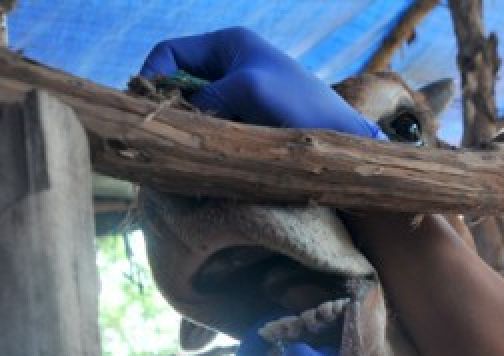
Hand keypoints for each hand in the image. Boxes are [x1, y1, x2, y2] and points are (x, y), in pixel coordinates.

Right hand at [140, 26, 385, 137]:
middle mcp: (230, 64)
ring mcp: (238, 92)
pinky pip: (213, 125)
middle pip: (178, 81)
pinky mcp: (247, 119)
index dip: (152, 75)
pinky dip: (207, 137)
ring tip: (192, 144)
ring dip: (191, 124)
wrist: (342, 138)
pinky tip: (208, 152)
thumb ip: (205, 96)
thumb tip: (172, 116)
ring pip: (195, 107)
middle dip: (170, 103)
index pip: (170, 52)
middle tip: (165, 131)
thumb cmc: (299, 104)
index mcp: (228, 43)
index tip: (149, 107)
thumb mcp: (246, 90)